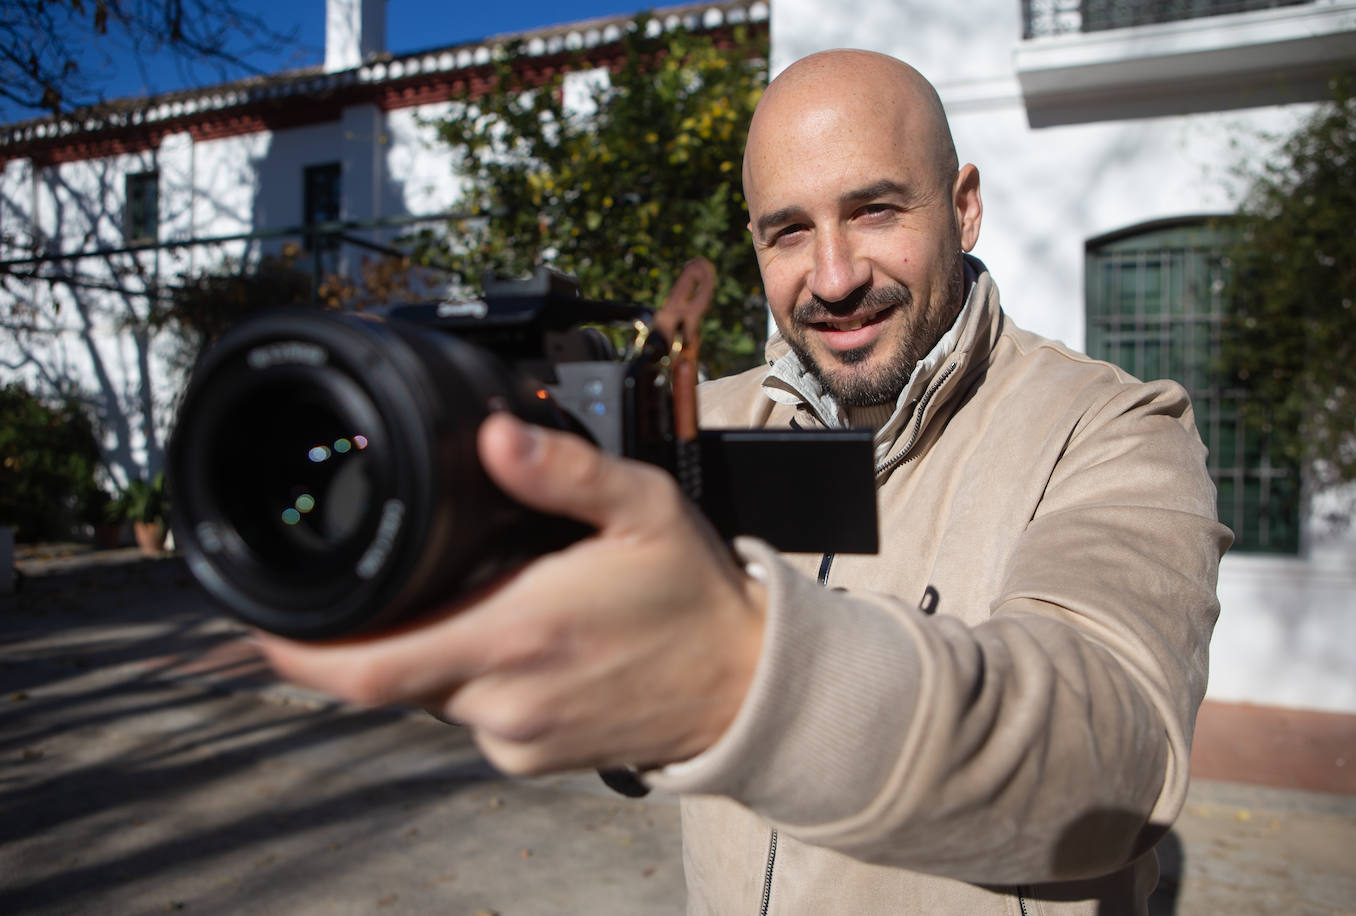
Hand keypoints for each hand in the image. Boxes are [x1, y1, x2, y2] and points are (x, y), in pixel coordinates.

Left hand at [257, 412, 767, 775]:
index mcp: (517, 633)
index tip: (260, 624)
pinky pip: (468, 714)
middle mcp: (504, 698)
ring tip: (492, 597)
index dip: (299, 653)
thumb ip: (561, 470)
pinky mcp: (529, 758)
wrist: (744, 686)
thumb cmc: (691, 595)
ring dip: (435, 645)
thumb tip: (493, 432)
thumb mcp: (641, 507)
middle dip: (385, 625)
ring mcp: (515, 737)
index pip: (371, 666)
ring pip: (429, 691)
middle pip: (391, 671)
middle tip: (410, 576)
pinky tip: (519, 639)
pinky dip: (472, 674)